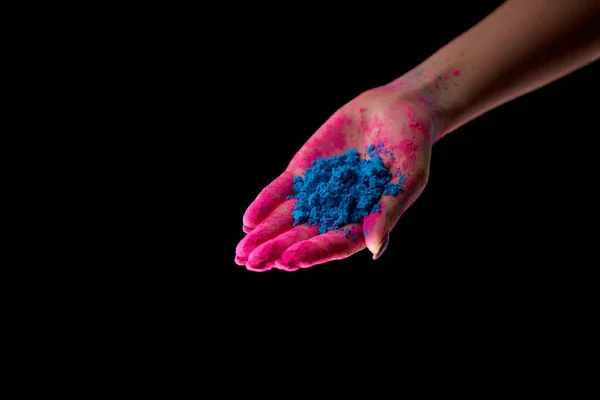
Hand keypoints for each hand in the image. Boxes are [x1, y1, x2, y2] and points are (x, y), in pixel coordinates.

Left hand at [235, 86, 441, 270]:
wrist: (396, 109)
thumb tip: (373, 249)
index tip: (292, 261)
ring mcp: (317, 193)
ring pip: (287, 218)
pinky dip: (265, 204)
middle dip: (279, 250)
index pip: (336, 243)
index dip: (314, 252)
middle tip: (254, 263)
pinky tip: (248, 221)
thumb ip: (387, 211)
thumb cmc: (411, 147)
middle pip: (304, 236)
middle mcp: (336, 213)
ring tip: (243, 253)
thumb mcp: (406, 178)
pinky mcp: (303, 172)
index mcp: (363, 222)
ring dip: (265, 235)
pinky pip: (280, 191)